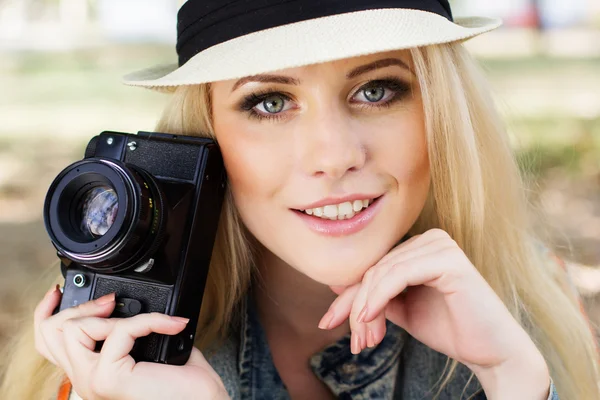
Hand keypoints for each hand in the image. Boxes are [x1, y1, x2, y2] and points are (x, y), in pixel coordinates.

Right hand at [34, 287, 227, 399]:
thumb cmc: (185, 384)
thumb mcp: (151, 347)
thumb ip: (130, 330)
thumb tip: (130, 303)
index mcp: (91, 372)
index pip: (49, 342)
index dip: (47, 312)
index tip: (60, 291)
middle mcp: (85, 380)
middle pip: (53, 331)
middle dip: (82, 305)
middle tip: (111, 302)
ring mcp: (92, 382)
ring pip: (75, 328)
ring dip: (112, 314)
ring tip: (143, 320)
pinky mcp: (108, 378)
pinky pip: (120, 330)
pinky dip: (150, 320)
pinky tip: (171, 325)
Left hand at [319, 229, 549, 398]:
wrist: (492, 353)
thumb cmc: (451, 329)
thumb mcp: (401, 310)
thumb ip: (374, 295)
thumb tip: (335, 285)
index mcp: (421, 247)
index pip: (373, 267)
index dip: (348, 296)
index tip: (330, 323)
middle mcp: (430, 239)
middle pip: (374, 270)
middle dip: (356, 308)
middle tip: (354, 342)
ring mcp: (440, 245)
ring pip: (381, 274)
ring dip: (365, 310)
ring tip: (363, 340)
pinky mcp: (448, 259)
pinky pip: (397, 275)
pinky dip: (377, 298)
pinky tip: (367, 319)